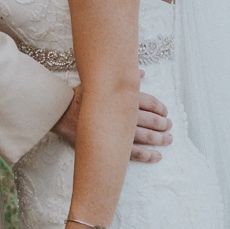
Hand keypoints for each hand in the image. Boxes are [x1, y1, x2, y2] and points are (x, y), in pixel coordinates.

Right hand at [51, 72, 172, 162]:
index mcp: (121, 98)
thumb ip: (123, 79)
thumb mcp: (99, 83)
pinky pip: (133, 153)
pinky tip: (157, 156)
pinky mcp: (110, 145)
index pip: (147, 101)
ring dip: (159, 139)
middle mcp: (122, 115)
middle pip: (149, 120)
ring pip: (145, 136)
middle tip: (169, 126)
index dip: (159, 107)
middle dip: (162, 123)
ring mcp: (117, 132)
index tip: (165, 111)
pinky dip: (147, 155)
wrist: (60, 113)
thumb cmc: (79, 97)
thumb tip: (141, 72)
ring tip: (168, 139)